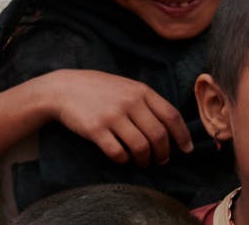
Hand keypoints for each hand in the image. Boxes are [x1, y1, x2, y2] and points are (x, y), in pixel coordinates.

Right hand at [25, 70, 194, 166]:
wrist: (62, 89)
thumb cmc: (96, 89)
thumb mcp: (125, 86)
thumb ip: (145, 101)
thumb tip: (168, 126)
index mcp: (141, 91)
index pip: (171, 115)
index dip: (183, 135)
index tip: (186, 149)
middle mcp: (129, 102)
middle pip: (159, 135)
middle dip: (164, 153)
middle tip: (161, 160)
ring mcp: (112, 116)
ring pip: (141, 146)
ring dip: (145, 159)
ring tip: (143, 162)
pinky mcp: (95, 129)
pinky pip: (117, 152)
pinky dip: (123, 160)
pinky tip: (122, 159)